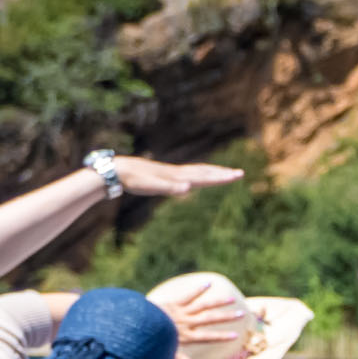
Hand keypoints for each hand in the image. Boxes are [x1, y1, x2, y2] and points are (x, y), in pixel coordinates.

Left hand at [93, 156, 241, 200]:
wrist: (117, 170)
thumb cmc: (133, 179)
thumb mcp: (151, 185)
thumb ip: (169, 187)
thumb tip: (188, 188)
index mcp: (177, 176)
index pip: (204, 176)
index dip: (221, 177)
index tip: (238, 175)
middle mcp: (177, 172)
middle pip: (204, 172)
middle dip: (222, 174)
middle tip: (240, 174)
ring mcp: (171, 173)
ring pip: (196, 172)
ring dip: (211, 173)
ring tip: (223, 173)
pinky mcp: (164, 175)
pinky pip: (187, 174)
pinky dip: (197, 175)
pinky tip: (195, 179)